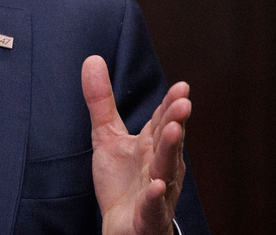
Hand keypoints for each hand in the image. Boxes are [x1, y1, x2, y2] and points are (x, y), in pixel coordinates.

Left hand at [82, 55, 189, 234]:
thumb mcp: (107, 136)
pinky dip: (155, 197)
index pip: (164, 121)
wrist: (122, 226)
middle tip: (183, 102)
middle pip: (169, 141)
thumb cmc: (123, 181)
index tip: (181, 86)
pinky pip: (153, 206)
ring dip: (171, 151)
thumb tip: (92, 58)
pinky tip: (157, 186)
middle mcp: (161, 166)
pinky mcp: (148, 216)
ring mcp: (158, 192)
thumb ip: (102, 101)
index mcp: (153, 145)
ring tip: (175, 131)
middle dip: (176, 121)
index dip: (172, 104)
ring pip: (167, 170)